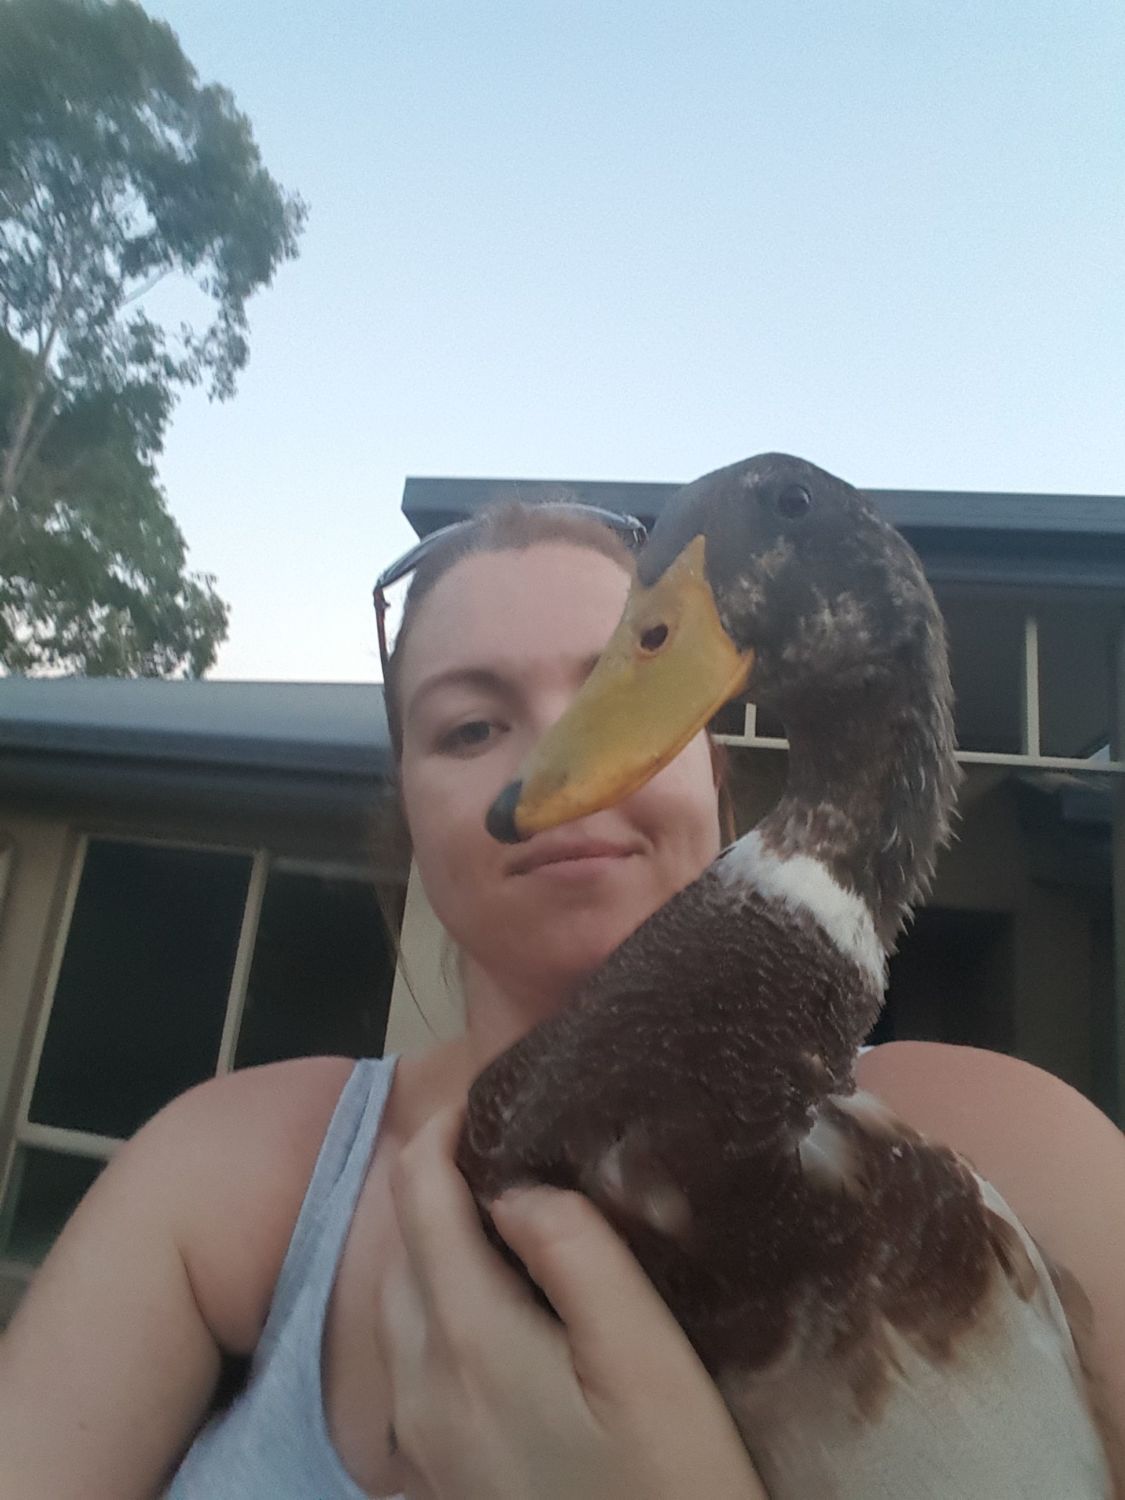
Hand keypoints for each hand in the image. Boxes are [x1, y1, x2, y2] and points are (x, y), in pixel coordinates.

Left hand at [377, 1107, 766, 1499]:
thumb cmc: (671, 1483)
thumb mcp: (646, 1360)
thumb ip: (576, 1254)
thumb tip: (517, 1186)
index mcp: (468, 1341)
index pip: (419, 1199)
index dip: (439, 1132)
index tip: (482, 1095)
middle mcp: (419, 1384)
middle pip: (396, 1246)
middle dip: (430, 1180)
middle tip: (496, 1140)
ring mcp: (415, 1435)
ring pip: (394, 1299)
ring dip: (426, 1238)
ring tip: (491, 1203)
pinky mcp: (427, 1470)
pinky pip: (405, 1353)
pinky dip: (428, 1298)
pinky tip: (483, 1294)